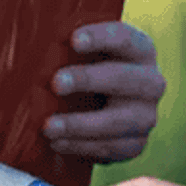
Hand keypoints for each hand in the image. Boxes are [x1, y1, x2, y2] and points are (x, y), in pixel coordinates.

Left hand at [43, 22, 164, 162]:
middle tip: (56, 83)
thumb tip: (35, 41)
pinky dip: (81, 147)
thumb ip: (66, 45)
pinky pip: (110, 147)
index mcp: (140, 50)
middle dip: (88, 80)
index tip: (73, 40)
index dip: (100, 37)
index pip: (125, 38)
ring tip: (49, 127)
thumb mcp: (83, 53)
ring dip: (80, 125)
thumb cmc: (86, 70)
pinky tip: (57, 142)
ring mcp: (146, 115)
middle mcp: (151, 82)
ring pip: (117, 121)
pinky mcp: (137, 143)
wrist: (101, 110)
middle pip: (124, 78)